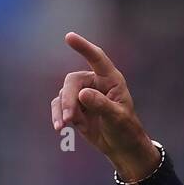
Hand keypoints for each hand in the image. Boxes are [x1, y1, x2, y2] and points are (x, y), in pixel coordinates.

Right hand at [51, 32, 160, 181]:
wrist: (122, 147)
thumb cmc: (126, 130)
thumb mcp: (117, 118)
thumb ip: (101, 105)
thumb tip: (82, 94)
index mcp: (111, 80)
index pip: (97, 59)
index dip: (84, 47)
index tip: (69, 37)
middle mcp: (95, 83)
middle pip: (73, 82)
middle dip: (69, 100)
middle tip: (69, 119)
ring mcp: (83, 95)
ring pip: (64, 95)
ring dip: (62, 110)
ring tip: (63, 127)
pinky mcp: (74, 107)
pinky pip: (59, 106)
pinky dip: (58, 116)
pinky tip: (59, 128)